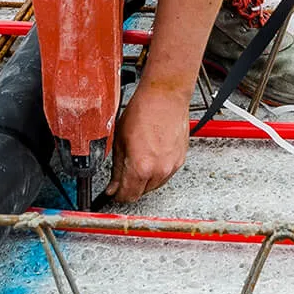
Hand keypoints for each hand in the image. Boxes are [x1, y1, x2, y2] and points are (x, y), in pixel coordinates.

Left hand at [103, 82, 190, 203]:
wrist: (165, 97)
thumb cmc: (143, 111)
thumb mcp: (120, 140)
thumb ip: (117, 168)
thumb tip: (114, 185)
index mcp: (141, 167)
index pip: (127, 195)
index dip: (117, 195)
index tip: (113, 192)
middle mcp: (159, 171)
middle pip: (141, 193)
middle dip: (130, 187)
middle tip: (122, 175)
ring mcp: (172, 167)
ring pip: (154, 185)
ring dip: (144, 180)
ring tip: (138, 160)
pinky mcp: (180, 160)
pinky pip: (165, 174)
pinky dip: (156, 171)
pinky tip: (150, 156)